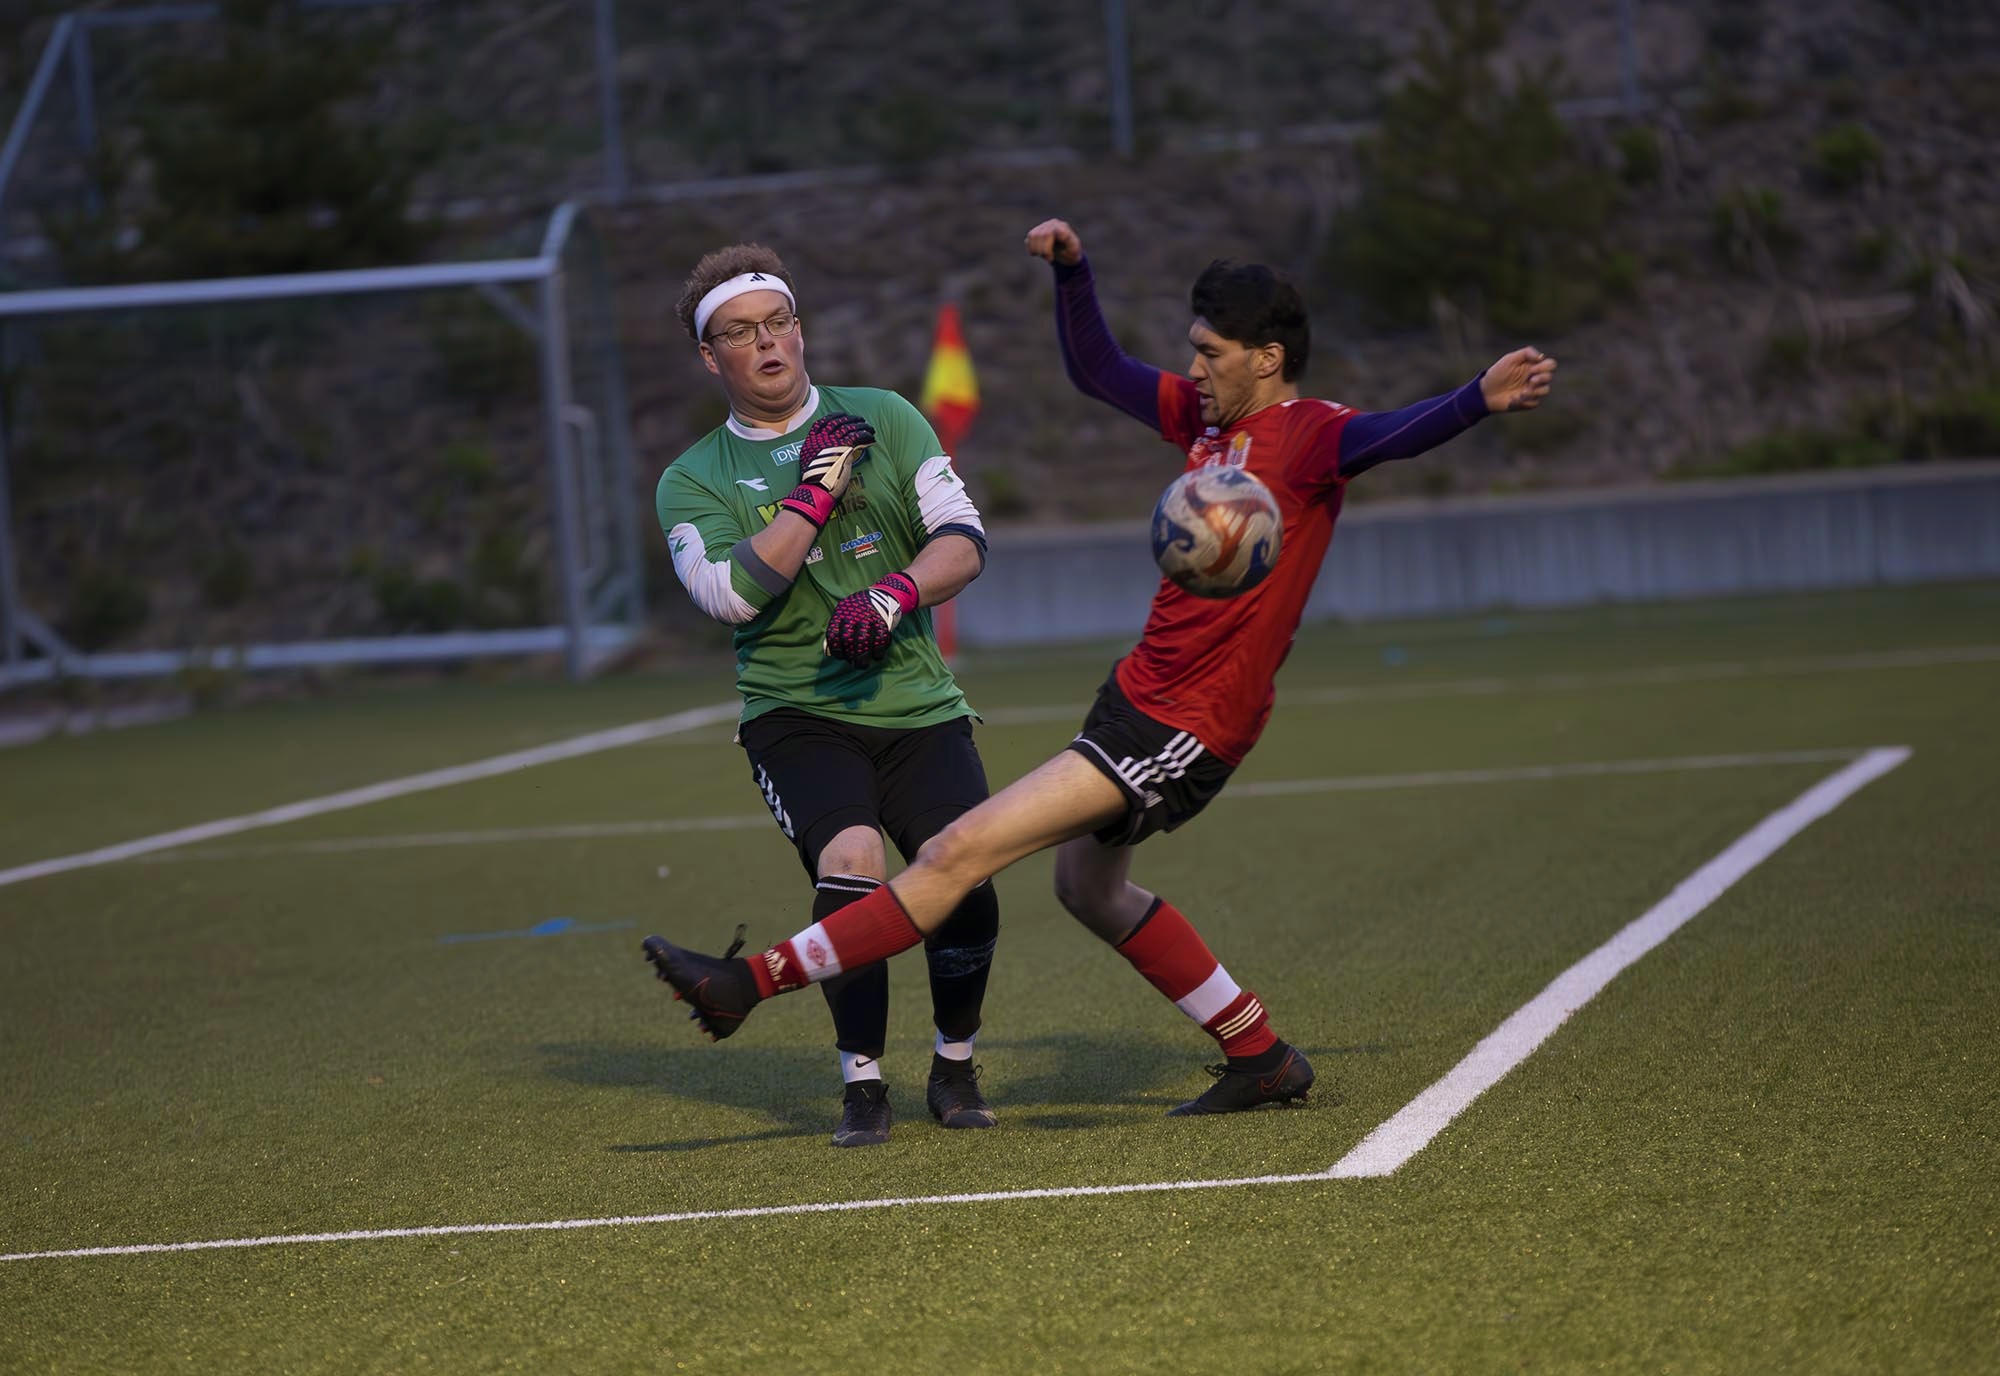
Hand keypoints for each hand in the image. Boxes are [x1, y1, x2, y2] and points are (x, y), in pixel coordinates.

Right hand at [779, 412, 874, 527]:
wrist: (816, 490)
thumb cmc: (815, 483)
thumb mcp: (811, 465)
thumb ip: (819, 455)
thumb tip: (830, 454)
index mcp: (810, 441)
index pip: (821, 423)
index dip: (832, 417)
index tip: (841, 416)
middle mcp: (820, 439)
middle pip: (837, 422)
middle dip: (850, 419)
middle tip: (860, 419)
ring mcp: (831, 442)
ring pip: (849, 427)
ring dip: (861, 426)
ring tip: (870, 428)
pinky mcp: (844, 448)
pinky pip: (857, 436)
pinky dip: (865, 435)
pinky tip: (871, 438)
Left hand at [823, 571, 919, 668]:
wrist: (884, 594)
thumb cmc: (861, 610)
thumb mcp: (846, 613)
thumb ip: (839, 629)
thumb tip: (830, 652)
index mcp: (842, 612)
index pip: (833, 634)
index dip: (836, 650)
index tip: (841, 657)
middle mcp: (854, 614)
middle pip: (847, 639)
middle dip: (850, 655)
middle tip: (854, 663)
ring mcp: (869, 617)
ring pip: (863, 640)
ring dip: (863, 656)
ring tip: (863, 665)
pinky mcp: (884, 620)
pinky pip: (881, 639)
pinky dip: (879, 651)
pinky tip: (877, 656)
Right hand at [1024, 218, 1083, 266]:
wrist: (1067, 255)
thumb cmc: (1072, 252)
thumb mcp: (1074, 249)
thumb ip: (1069, 240)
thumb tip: (1061, 232)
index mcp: (1061, 226)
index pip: (1048, 233)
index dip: (1046, 248)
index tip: (1051, 258)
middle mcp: (1051, 224)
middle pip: (1040, 235)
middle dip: (1043, 251)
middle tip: (1050, 259)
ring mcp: (1042, 227)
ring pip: (1032, 236)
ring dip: (1036, 250)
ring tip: (1044, 256)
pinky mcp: (1035, 233)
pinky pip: (1028, 240)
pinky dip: (1032, 250)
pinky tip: (1039, 254)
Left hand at [1480, 347, 1557, 412]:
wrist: (1486, 392)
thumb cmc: (1497, 373)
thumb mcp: (1510, 359)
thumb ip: (1526, 353)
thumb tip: (1541, 357)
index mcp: (1532, 366)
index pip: (1550, 365)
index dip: (1546, 367)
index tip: (1533, 369)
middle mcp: (1535, 378)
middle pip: (1549, 377)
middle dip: (1542, 378)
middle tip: (1531, 381)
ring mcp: (1532, 391)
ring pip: (1545, 390)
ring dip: (1535, 390)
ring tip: (1522, 392)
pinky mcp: (1528, 402)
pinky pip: (1535, 402)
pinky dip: (1526, 401)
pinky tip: (1514, 399)